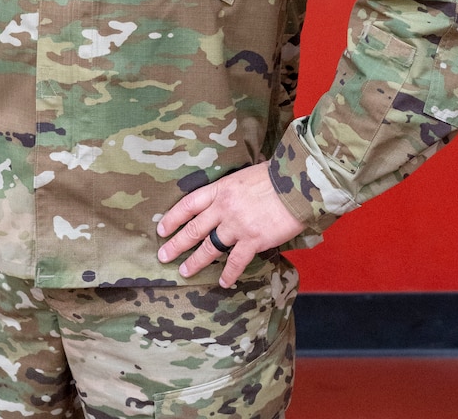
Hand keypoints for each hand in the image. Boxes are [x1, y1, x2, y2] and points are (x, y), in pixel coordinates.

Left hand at [156, 161, 303, 287]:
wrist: (295, 184)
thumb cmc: (273, 176)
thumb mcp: (244, 175)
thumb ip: (230, 189)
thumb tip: (225, 194)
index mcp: (220, 189)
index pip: (188, 204)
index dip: (173, 218)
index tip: (162, 229)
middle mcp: (223, 208)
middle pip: (193, 229)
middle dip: (176, 244)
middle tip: (163, 256)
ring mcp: (237, 226)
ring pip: (210, 248)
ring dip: (195, 262)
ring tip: (184, 272)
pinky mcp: (253, 240)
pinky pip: (236, 261)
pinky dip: (228, 273)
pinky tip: (222, 282)